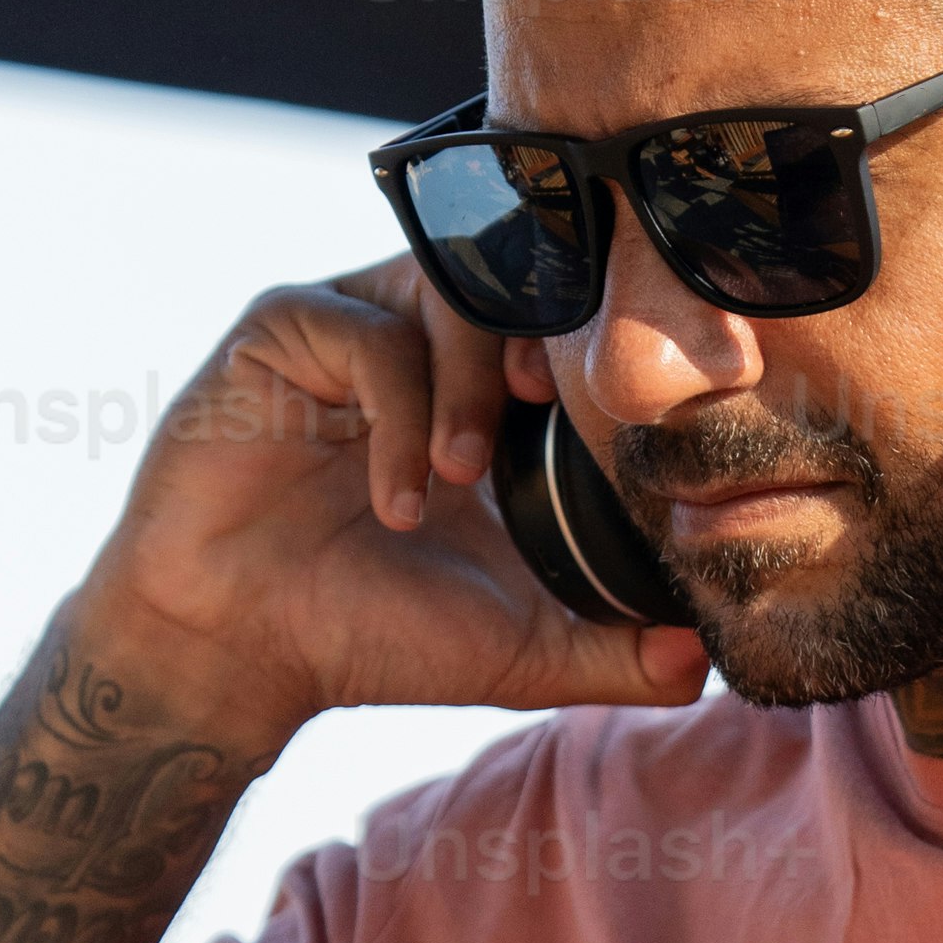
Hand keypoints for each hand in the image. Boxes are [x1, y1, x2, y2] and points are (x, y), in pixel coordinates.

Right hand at [74, 260, 705, 761]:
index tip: (631, 416)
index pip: (568, 321)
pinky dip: (399, 416)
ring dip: (472, 380)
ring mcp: (352, 325)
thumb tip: (707, 664)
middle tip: (554, 413)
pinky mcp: (282, 328)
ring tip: (463, 475)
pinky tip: (398, 502)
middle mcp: (422, 341)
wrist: (235, 653)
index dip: (607, 350)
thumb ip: (612, 652)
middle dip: (548, 341)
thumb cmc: (368, 636)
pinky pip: (365, 332)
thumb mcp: (517, 650)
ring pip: (447, 287)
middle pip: (518, 278)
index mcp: (485, 391)